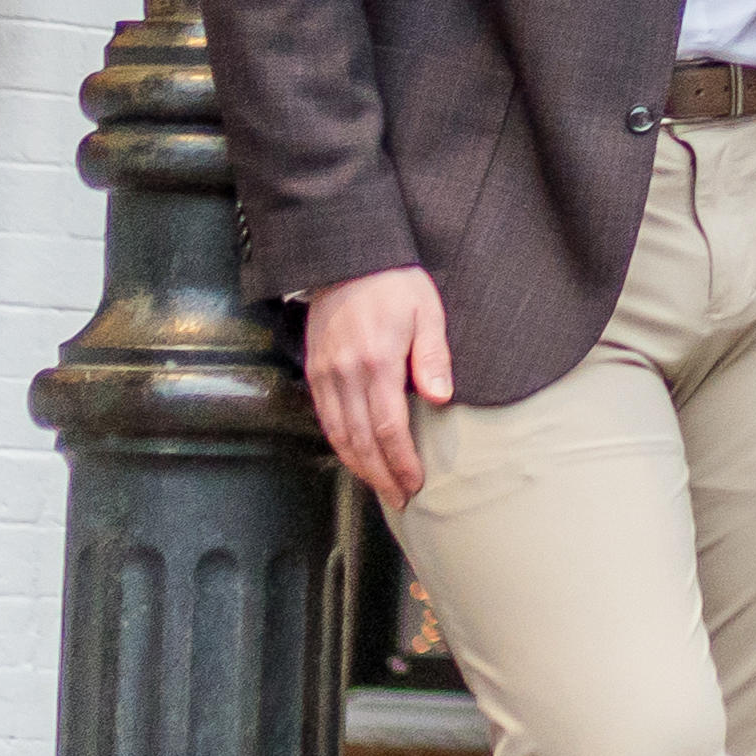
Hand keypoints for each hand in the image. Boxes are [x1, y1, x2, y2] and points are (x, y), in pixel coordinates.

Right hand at [303, 263, 455, 504]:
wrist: (347, 256)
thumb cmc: (394, 282)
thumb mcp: (427, 311)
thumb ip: (434, 356)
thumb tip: (441, 398)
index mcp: (377, 362)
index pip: (388, 427)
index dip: (401, 461)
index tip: (415, 482)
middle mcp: (346, 373)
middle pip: (361, 440)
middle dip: (381, 475)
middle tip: (400, 499)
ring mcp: (326, 373)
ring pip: (339, 434)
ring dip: (359, 467)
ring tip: (380, 487)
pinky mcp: (314, 370)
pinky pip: (324, 418)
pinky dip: (339, 444)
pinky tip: (356, 457)